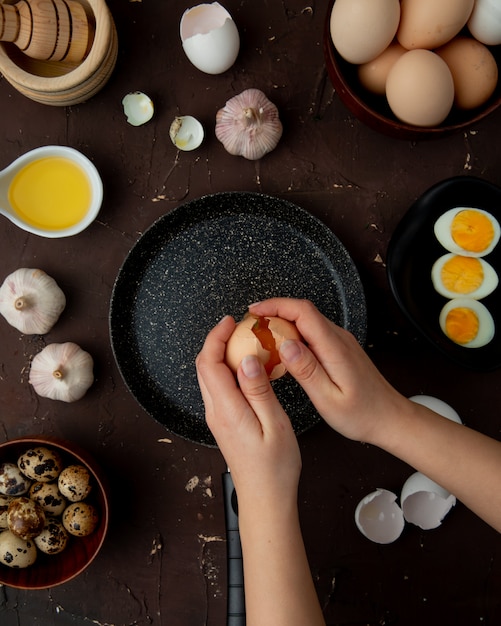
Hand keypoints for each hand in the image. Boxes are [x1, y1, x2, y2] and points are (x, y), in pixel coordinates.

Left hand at [195, 315, 300, 505]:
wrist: (265, 498)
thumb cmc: (275, 468)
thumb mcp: (275, 424)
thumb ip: (258, 390)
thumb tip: (246, 360)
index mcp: (227, 410)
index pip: (210, 363)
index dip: (216, 337)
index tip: (231, 321)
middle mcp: (215, 412)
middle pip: (204, 366)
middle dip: (217, 341)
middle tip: (238, 326)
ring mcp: (217, 418)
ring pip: (209, 376)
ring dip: (221, 354)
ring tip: (244, 342)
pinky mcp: (223, 422)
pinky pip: (218, 388)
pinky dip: (227, 370)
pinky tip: (247, 368)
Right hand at [249, 298, 407, 446]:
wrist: (390, 419)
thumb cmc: (362, 414)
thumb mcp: (328, 399)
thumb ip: (306, 370)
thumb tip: (285, 345)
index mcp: (335, 348)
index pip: (303, 312)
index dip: (275, 306)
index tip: (254, 312)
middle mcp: (339, 339)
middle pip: (303, 312)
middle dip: (274, 312)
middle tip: (251, 326)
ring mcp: (340, 342)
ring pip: (307, 322)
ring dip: (282, 323)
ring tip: (261, 336)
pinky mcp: (339, 350)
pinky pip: (312, 334)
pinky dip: (293, 335)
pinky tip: (282, 351)